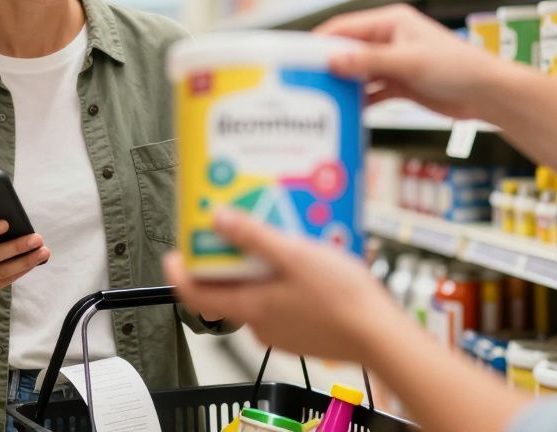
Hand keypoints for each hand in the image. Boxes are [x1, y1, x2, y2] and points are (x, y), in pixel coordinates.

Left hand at [164, 210, 402, 361]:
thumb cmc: (342, 299)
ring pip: (254, 294)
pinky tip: (302, 262)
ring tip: (276, 238)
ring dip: (257, 267)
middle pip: (225, 289)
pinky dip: (280, 280)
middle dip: (227, 258)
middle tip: (235, 228)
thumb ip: (253, 236)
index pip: (193, 294)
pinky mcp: (301, 332)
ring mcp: (280, 331)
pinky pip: (279, 302)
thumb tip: (218, 219)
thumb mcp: (294, 255)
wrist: (381, 335)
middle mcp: (259, 324)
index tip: (175, 251)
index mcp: (249, 306)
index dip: (179, 271)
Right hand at [316, 4, 511, 120]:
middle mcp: (390, 39)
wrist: (488, 94)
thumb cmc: (458, 68)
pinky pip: (372, 90)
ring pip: (358, 72)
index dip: (321, 40)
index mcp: (391, 21)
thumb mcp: (409, 62)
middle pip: (349, 49)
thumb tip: (333, 60)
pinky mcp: (401, 83)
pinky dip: (360, 100)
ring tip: (321, 98)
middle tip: (304, 80)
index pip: (345, 26)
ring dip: (344, 84)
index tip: (298, 55)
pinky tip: (347, 111)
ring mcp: (394, 62)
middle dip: (328, 64)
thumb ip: (369, 61)